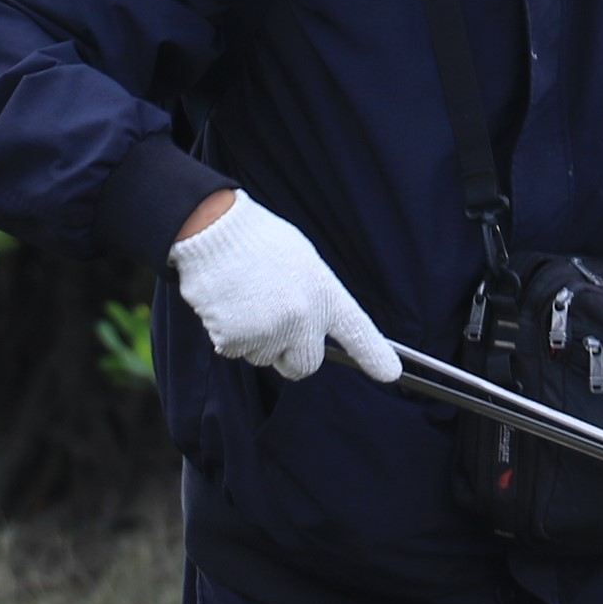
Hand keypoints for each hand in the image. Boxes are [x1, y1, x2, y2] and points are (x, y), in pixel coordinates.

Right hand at [166, 194, 400, 382]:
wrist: (214, 230)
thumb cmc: (258, 242)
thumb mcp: (304, 262)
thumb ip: (315, 298)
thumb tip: (313, 329)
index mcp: (324, 294)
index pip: (357, 331)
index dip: (374, 356)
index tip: (388, 373)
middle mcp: (303, 319)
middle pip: (304, 366)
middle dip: (290, 355)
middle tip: (275, 325)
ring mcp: (270, 332)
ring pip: (263, 358)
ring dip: (255, 339)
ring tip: (246, 298)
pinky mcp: (236, 339)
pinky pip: (233, 350)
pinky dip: (227, 333)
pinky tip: (227, 303)